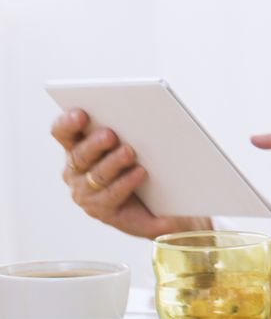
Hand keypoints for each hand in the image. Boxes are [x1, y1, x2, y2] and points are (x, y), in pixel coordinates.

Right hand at [51, 108, 209, 237]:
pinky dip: (126, 182)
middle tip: (110, 134)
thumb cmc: (142, 163)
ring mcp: (86, 193)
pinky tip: (140, 172)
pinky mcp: (102, 211)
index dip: (68, 122)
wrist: (158, 202)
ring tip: (129, 152)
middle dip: (95, 144)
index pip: (63, 132)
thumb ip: (129, 126)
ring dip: (112, 162)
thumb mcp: (133, 141)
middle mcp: (75, 171)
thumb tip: (142, 107)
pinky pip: (112, 195)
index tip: (80, 113)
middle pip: (80, 154)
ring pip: (96, 175)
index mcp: (77, 147)